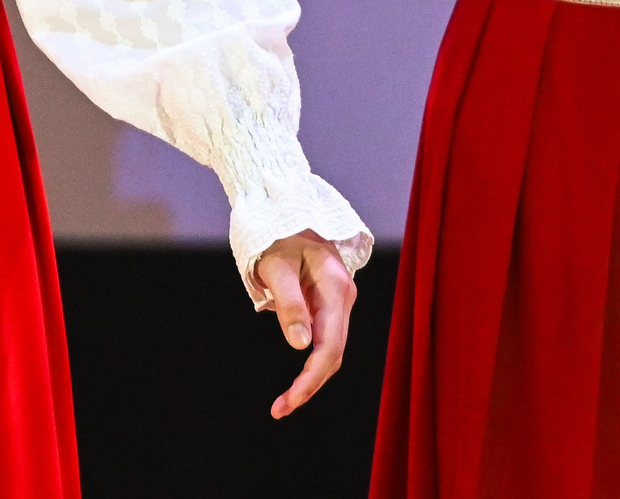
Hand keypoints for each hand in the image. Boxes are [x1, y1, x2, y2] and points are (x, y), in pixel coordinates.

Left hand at [254, 231, 354, 417]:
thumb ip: (289, 303)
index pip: (330, 345)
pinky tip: (295, 378)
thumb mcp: (276, 266)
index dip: (311, 378)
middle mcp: (343, 297)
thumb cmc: (276, 233)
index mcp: (335, 287)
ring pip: (330, 349)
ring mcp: (337, 301)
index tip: (290, 400)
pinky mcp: (327, 303)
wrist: (283, 208)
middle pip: (334, 353)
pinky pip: (323, 338)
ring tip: (283, 402)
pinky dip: (309, 359)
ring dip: (309, 376)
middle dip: (309, 384)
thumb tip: (300, 345)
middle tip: (280, 409)